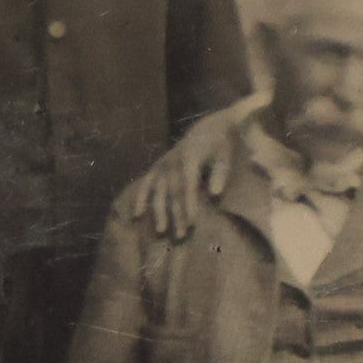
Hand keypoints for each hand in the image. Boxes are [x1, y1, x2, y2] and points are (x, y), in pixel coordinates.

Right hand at [133, 96, 262, 238]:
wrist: (209, 127)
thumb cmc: (221, 144)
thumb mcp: (225, 154)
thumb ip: (220, 173)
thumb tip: (215, 194)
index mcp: (190, 158)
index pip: (188, 186)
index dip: (190, 204)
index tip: (193, 224)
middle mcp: (173, 162)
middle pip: (173, 192)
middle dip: (177, 214)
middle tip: (182, 235)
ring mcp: (163, 164)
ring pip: (158, 191)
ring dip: (160, 211)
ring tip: (162, 231)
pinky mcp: (158, 166)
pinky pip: (146, 183)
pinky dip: (141, 198)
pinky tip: (137, 215)